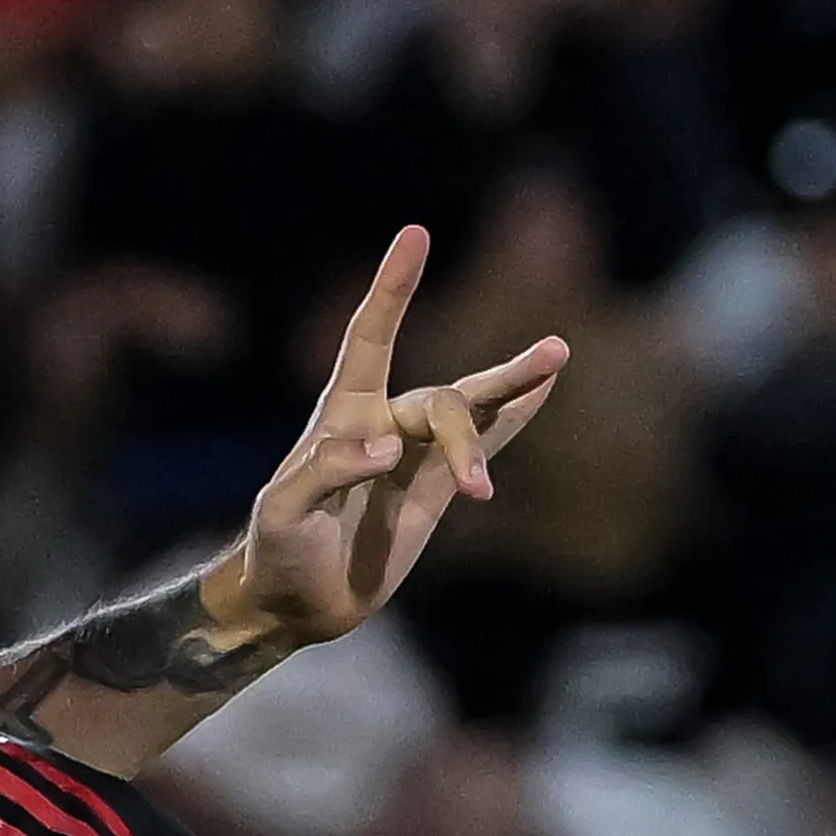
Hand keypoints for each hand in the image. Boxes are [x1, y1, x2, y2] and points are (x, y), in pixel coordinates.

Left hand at [209, 225, 568, 652]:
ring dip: (513, 389)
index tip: (416, 234)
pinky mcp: (436, 489)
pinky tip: (546, 387)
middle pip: (441, 403)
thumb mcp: (283, 515)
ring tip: (558, 355)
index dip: (393, 288)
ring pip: (472, 410)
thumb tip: (388, 448)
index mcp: (341, 416)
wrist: (293, 601)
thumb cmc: (277, 551)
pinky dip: (516, 414)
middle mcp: (383, 423)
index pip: (371, 337)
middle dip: (464, 439)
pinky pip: (485, 441)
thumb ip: (326, 474)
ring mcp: (414, 454)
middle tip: (474, 492)